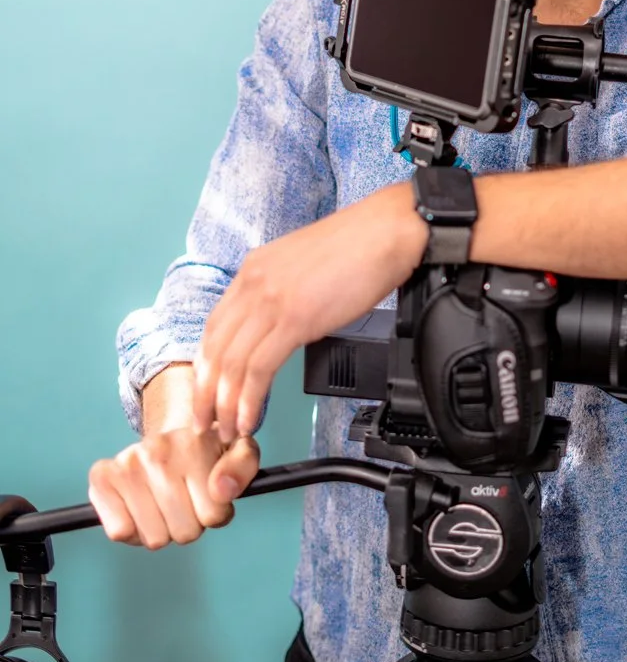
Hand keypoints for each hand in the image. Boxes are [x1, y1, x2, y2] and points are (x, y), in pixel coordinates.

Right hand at [88, 427, 259, 547]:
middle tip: (182, 499)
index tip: (208, 494)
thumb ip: (242, 468)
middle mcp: (158, 449)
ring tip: (161, 502)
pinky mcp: (102, 478)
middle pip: (185, 533)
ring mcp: (128, 463)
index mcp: (194, 444)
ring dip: (161, 529)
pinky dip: (131, 532)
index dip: (215, 513)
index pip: (214, 515)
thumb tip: (222, 491)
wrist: (168, 437)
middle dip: (188, 524)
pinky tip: (138, 508)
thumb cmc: (206, 453)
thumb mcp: (239, 450)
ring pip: (155, 538)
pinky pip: (121, 532)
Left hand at [192, 182, 426, 441]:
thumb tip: (281, 323)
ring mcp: (271, 301)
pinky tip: (250, 418)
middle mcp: (253, 283)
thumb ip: (283, 292)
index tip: (208, 391)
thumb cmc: (359, 246)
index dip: (206, 365)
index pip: (214, 326)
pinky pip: (258, 369)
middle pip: (214, 348)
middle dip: (204, 393)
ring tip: (229, 430)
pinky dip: (249, 400)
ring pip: (231, 364)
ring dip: (225, 405)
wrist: (387, 231)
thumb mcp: (304, 265)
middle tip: (204, 422)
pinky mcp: (294, 319)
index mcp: (254, 269)